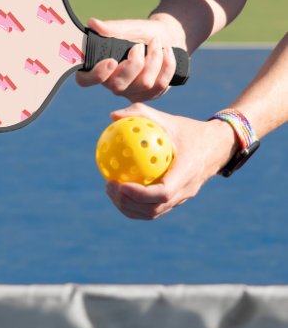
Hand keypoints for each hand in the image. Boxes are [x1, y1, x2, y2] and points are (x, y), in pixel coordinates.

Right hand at [76, 16, 185, 101]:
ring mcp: (131, 92)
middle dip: (134, 64)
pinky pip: (160, 85)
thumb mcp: (129, 27)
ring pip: (144, 84)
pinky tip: (167, 52)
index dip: (96, 75)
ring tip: (156, 43)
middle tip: (139, 46)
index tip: (111, 61)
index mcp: (100, 67)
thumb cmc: (142, 33)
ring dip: (154, 59)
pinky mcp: (149, 95)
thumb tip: (92, 23)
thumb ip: (112, 28)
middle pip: (118, 86)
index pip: (85, 80)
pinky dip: (167, 64)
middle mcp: (112, 83)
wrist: (167, 37)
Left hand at [104, 103, 238, 219]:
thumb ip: (141, 114)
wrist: (217, 146)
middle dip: (128, 203)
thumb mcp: (168, 119)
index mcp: (187, 172)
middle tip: (109, 186)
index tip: (120, 184)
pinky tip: (120, 189)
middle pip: (154, 209)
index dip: (140, 194)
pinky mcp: (177, 200)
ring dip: (129, 207)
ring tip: (111, 190)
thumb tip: (113, 116)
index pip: (163, 193)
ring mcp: (182, 198)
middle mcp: (186, 190)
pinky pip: (154, 208)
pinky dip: (135, 205)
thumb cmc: (189, 130)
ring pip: (153, 213)